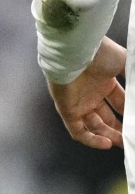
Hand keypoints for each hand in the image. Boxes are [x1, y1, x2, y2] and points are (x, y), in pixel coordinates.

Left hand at [47, 35, 125, 149]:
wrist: (74, 50)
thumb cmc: (99, 53)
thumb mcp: (125, 63)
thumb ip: (134, 77)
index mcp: (103, 82)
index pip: (120, 104)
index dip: (130, 115)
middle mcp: (90, 93)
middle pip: (107, 117)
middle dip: (121, 129)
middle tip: (132, 138)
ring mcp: (78, 102)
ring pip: (94, 126)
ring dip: (110, 136)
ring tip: (124, 144)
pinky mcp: (66, 108)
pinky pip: (77, 131)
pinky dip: (91, 140)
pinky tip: (107, 143)